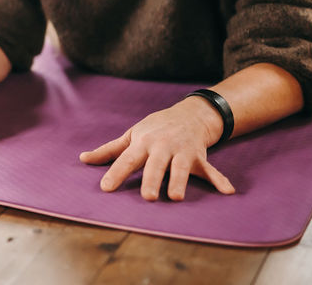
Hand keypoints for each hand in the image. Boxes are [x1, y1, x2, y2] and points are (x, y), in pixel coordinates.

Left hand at [79, 97, 235, 200]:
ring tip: (175, 197)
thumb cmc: (153, 129)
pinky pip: (211, 170)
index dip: (115, 173)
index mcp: (142, 143)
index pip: (126, 160)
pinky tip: (228, 191)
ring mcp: (182, 151)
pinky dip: (220, 180)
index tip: (106, 187)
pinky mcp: (200, 157)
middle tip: (147, 197)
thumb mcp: (131, 136)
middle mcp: (162, 147)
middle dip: (151, 180)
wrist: (188, 114)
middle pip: (155, 165)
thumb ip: (109, 151)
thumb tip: (83, 159)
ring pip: (181, 168)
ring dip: (179, 181)